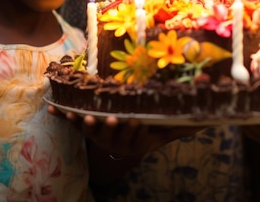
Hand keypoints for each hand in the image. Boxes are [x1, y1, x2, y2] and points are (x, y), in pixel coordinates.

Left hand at [47, 104, 201, 155]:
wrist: (121, 150)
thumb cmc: (147, 134)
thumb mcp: (163, 134)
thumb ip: (179, 127)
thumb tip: (207, 121)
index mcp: (136, 143)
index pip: (136, 137)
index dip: (135, 130)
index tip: (136, 121)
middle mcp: (116, 142)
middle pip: (114, 136)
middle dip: (112, 127)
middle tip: (112, 118)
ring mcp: (99, 136)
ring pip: (92, 133)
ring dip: (87, 124)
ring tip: (84, 116)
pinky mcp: (86, 129)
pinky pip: (73, 124)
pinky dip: (63, 116)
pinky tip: (52, 108)